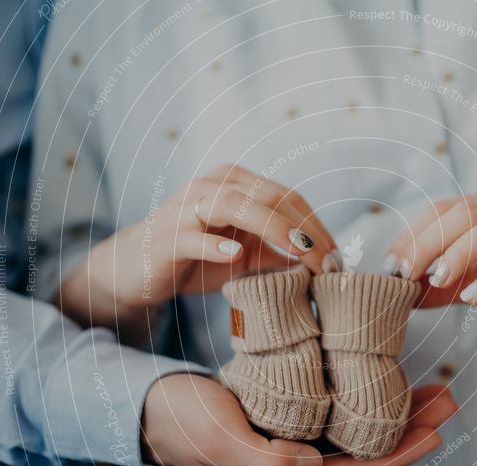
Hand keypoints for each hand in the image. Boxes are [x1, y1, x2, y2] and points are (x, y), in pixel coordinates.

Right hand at [62, 164, 337, 329]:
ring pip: (235, 206)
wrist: (137, 269)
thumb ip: (278, 253)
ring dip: (274, 229)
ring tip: (302, 252)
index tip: (339, 259)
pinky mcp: (166, 235)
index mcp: (237, 184)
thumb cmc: (195, 259)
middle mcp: (214, 186)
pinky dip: (215, 244)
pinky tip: (235, 255)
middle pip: (270, 198)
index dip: (318, 226)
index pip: (289, 198)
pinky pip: (193, 235)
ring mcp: (188, 208)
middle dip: (306, 231)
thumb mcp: (245, 256)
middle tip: (331, 264)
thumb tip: (322, 263)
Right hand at [141, 375, 456, 465]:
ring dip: (390, 408)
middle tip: (444, 400)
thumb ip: (263, 460)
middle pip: (364, 450)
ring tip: (425, 387)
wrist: (148, 404)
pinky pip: (333, 409)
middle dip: (408, 428)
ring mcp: (289, 441)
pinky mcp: (283, 417)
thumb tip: (311, 465)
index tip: (436, 431)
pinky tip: (375, 376)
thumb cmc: (176, 422)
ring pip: (354, 428)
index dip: (398, 454)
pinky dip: (359, 393)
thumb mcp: (215, 440)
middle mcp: (293, 465)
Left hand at [387, 193, 476, 342]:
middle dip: (427, 242)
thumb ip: (436, 287)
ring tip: (437, 279)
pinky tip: (471, 297)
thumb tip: (396, 292)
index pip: (443, 209)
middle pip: (465, 212)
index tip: (390, 265)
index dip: (412, 234)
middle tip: (404, 273)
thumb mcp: (470, 286)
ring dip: (460, 252)